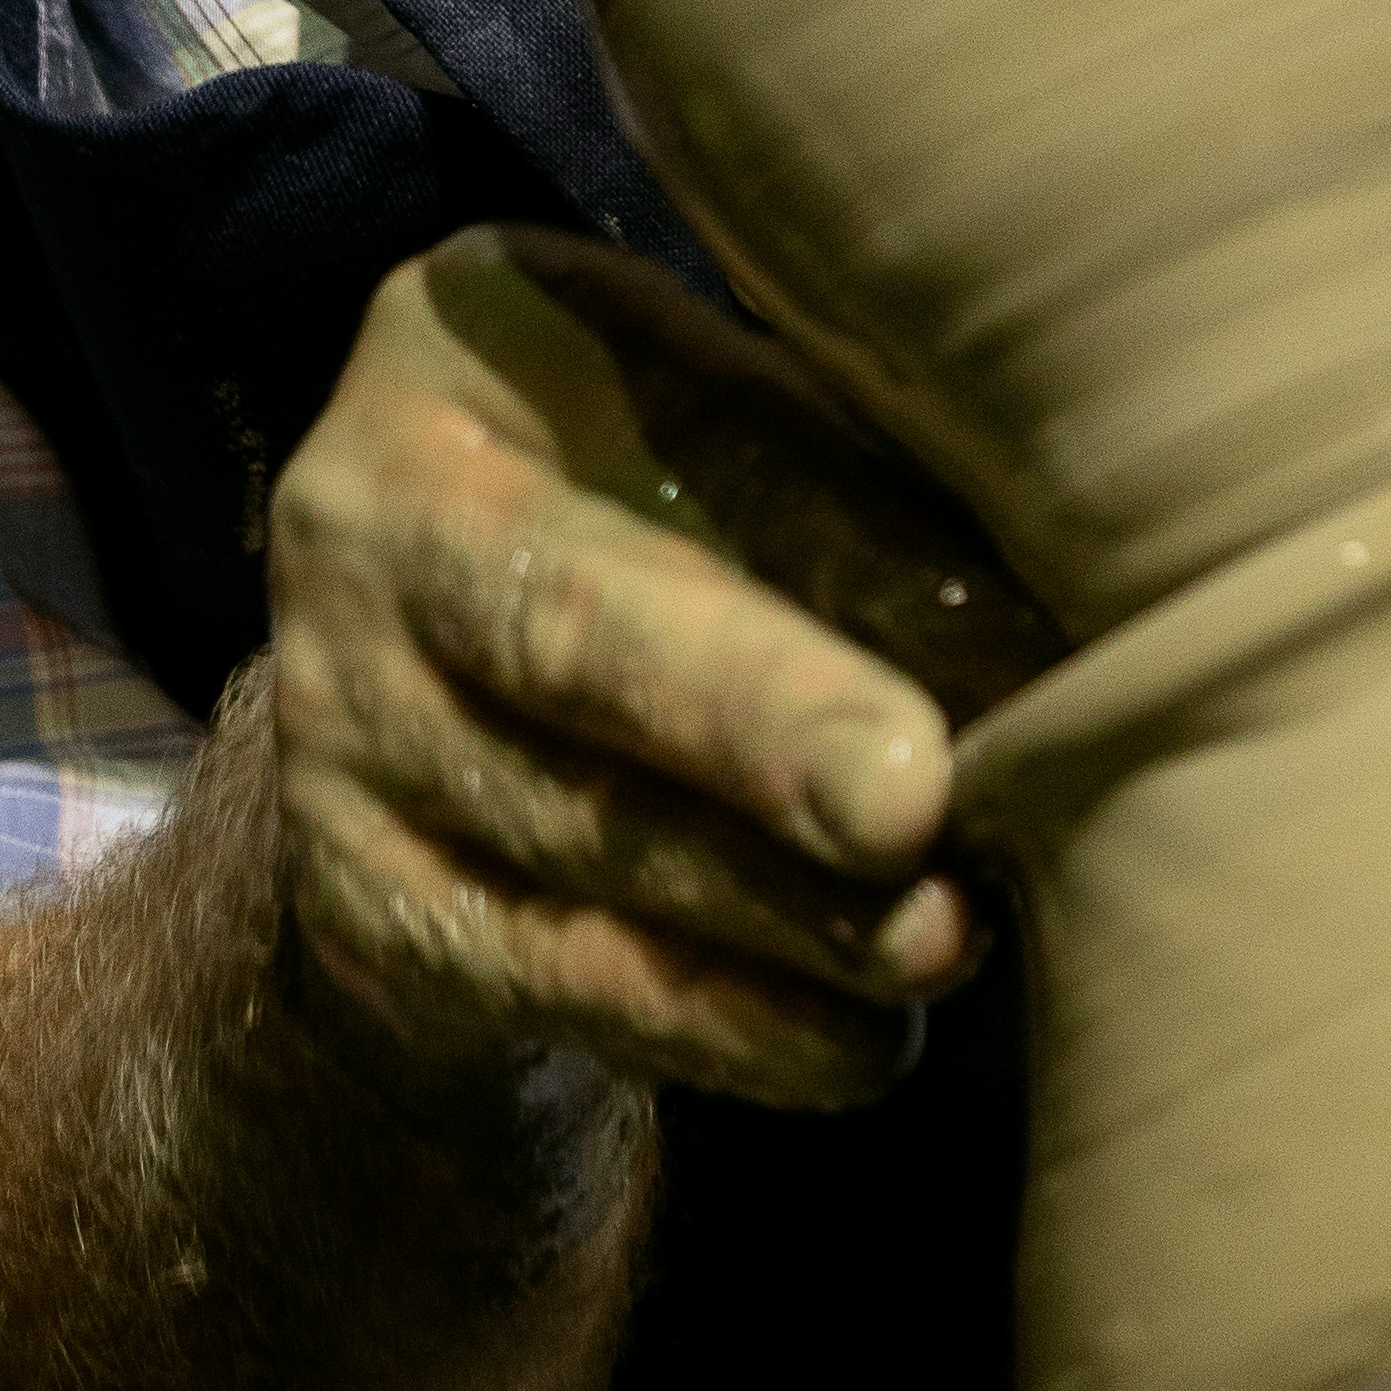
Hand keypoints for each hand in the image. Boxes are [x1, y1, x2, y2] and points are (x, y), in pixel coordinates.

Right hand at [267, 229, 1056, 1107]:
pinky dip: (711, 1025)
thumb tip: (1055, 650)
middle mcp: (363, 524)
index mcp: (468, 343)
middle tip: (913, 808)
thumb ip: (858, 505)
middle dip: (751, 727)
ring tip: (935, 946)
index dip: (821, 561)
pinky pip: (540, 975)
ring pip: (566, 832)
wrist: (454, 657)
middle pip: (564, 634)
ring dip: (770, 911)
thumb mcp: (744, 435)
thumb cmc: (670, 494)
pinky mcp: (356, 896)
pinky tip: (850, 1047)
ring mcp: (336, 723)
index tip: (969, 670)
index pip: (674, 439)